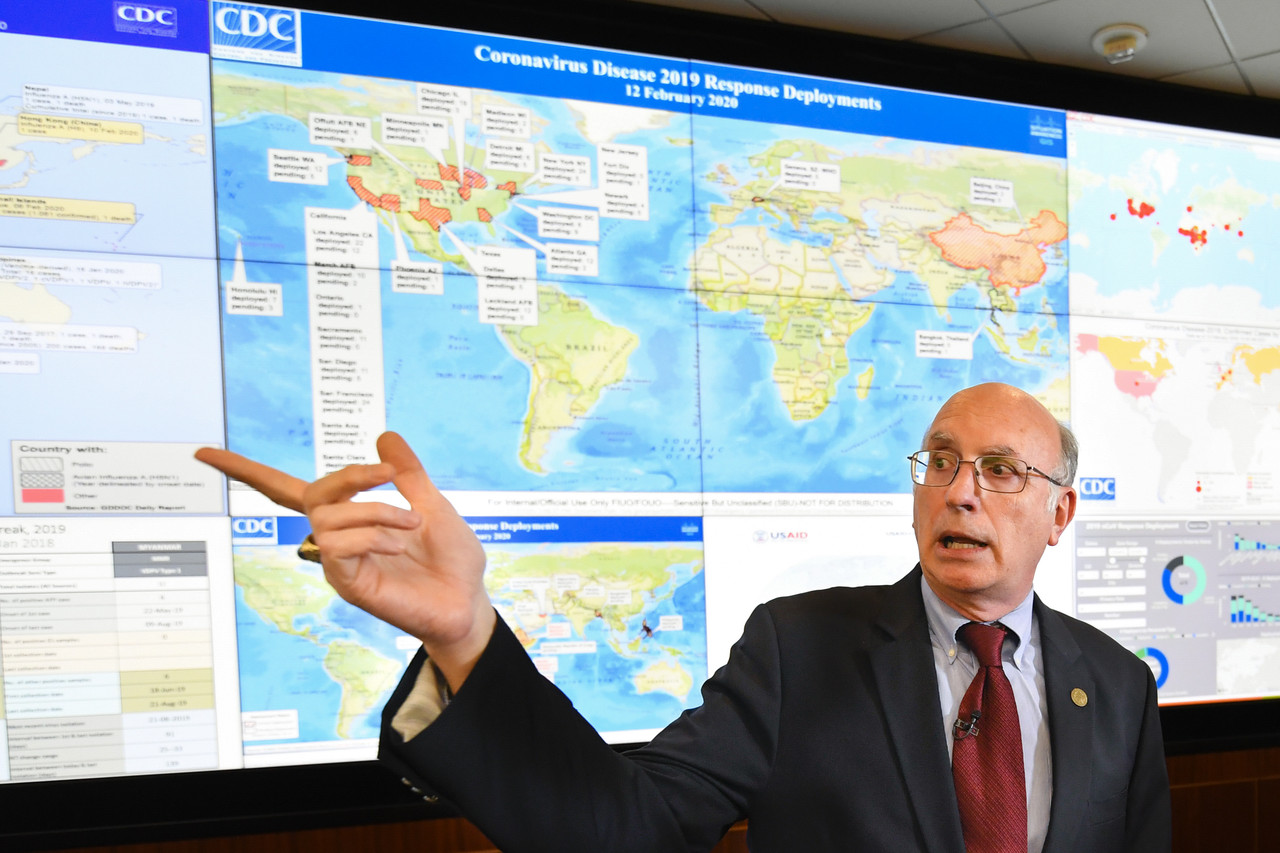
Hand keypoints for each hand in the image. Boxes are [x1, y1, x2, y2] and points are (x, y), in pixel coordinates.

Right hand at [195, 432, 494, 689]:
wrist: (466, 601)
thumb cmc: (450, 559)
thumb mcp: (431, 503)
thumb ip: (407, 473)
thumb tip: (384, 435)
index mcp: (349, 517)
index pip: (285, 489)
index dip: (245, 470)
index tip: (203, 452)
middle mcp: (334, 538)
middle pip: (311, 493)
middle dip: (349, 475)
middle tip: (389, 477)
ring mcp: (336, 562)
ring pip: (331, 518)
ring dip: (377, 510)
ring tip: (411, 524)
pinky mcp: (345, 584)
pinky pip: (339, 545)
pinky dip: (372, 534)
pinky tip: (399, 543)